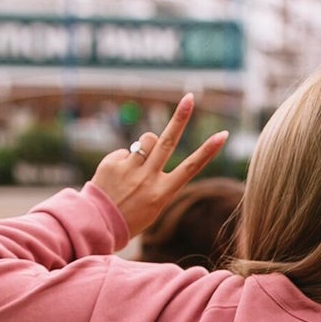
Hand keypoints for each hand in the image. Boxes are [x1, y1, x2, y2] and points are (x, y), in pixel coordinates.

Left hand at [90, 93, 229, 238]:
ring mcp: (129, 170)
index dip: (208, 151)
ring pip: (147, 140)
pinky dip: (124, 160)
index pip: (190, 168)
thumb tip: (153, 143)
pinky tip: (116, 177)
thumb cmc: (131, 216)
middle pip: (168, 141)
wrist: (98, 224)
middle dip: (180, 117)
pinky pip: (125, 151)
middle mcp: (147, 179)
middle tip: (190, 97)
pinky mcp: (112, 163)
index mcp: (162, 193)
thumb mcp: (153, 204)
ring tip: (137, 165)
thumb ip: (157, 174)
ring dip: (147, 145)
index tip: (222, 135)